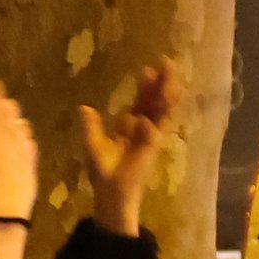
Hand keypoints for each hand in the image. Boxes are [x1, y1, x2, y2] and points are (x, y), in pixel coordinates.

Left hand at [79, 60, 187, 236]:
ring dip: (167, 99)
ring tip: (174, 81)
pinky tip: (156, 111)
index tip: (148, 70)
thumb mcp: (94, 146)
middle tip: (168, 63)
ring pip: (160, 114)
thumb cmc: (103, 173)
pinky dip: (154, 124)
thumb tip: (84, 107)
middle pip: (154, 103)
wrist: (111, 194)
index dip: (145, 87)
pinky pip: (154, 134)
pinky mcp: (150, 151)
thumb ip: (91, 127)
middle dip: (161, 85)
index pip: (140, 102)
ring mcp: (149, 139)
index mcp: (129, 126)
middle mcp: (143, 130)